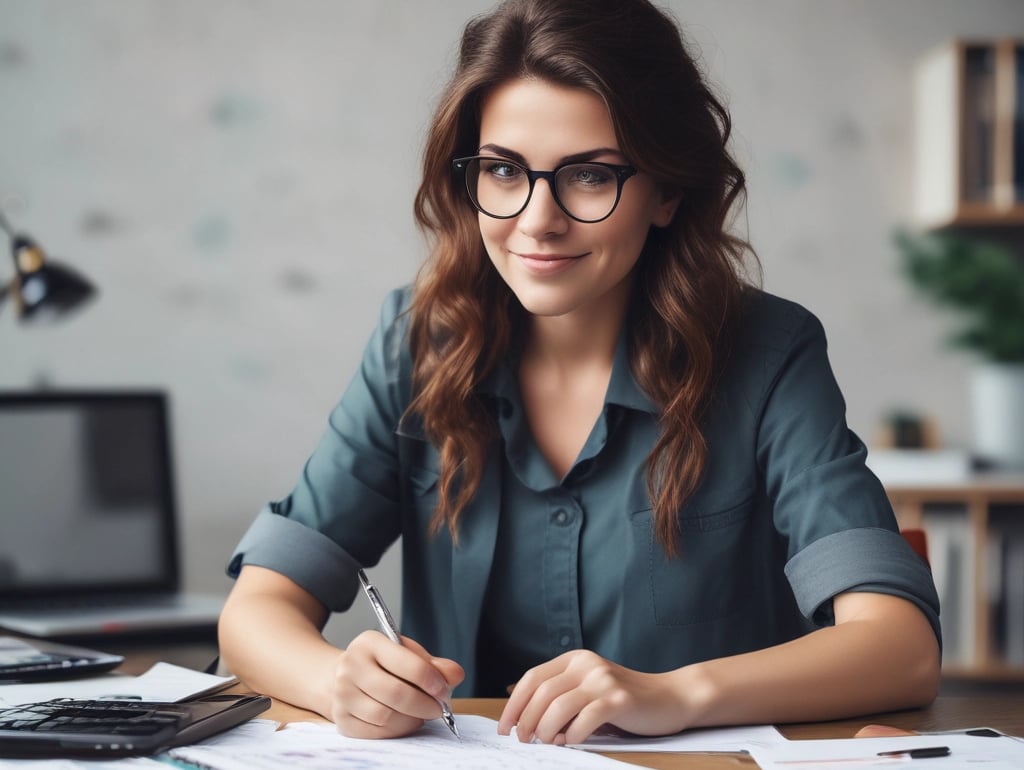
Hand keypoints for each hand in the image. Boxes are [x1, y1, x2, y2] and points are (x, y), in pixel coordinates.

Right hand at [330, 630, 463, 738]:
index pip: (407, 662)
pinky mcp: (342, 719)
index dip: (431, 680)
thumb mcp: (406, 654)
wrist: (345, 677)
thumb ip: (433, 664)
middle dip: (425, 705)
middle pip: (397, 693)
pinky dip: (397, 730)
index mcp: (370, 642)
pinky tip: (404, 720)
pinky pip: (377, 732)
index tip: (444, 690)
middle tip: (439, 708)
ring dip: (412, 719)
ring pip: (386, 716)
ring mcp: (342, 694)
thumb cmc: (383, 664)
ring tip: (421, 713)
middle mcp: (350, 666)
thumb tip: (456, 674)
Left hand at [498, 649, 690, 744]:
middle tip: (524, 740)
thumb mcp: (589, 688)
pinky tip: (572, 741)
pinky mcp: (618, 699)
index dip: (513, 705)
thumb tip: (523, 721)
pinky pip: (584, 720)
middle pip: (541, 693)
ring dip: (546, 731)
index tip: (504, 728)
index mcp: (574, 659)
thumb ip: (562, 696)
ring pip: (557, 707)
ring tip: (548, 742)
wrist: (670, 697)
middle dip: (526, 721)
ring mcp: (603, 680)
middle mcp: (586, 664)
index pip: (532, 678)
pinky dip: (572, 736)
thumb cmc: (624, 700)